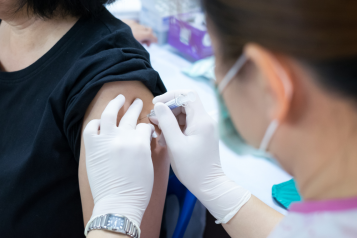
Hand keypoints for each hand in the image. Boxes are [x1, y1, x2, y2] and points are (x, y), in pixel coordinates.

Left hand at [83, 95, 154, 228]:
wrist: (118, 203)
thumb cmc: (138, 189)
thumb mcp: (149, 165)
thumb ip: (146, 146)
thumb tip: (144, 137)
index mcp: (140, 142)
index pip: (144, 126)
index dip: (147, 126)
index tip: (146, 128)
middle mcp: (124, 137)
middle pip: (131, 116)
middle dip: (135, 107)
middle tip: (137, 102)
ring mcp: (106, 140)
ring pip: (110, 113)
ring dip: (115, 103)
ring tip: (120, 98)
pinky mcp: (93, 147)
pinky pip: (91, 128)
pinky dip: (95, 122)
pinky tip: (99, 121)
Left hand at [122, 19, 157, 45]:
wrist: (109, 33)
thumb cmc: (121, 43)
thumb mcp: (133, 47)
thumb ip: (140, 47)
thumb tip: (145, 48)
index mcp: (140, 34)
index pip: (152, 35)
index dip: (155, 40)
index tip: (155, 43)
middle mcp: (138, 27)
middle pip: (149, 29)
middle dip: (149, 36)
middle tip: (146, 43)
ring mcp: (132, 23)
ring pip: (142, 26)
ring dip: (143, 32)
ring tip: (138, 39)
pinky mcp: (126, 21)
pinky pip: (135, 24)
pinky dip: (136, 29)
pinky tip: (131, 34)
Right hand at [150, 90, 250, 223]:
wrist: (209, 185)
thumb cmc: (192, 168)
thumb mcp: (175, 145)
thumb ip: (166, 123)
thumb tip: (159, 106)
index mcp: (201, 120)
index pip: (187, 95)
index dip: (171, 96)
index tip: (156, 104)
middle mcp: (205, 121)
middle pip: (184, 104)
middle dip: (168, 110)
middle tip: (154, 121)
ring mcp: (204, 128)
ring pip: (184, 115)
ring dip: (169, 121)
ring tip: (159, 135)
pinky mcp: (201, 135)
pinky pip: (186, 125)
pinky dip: (174, 129)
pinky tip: (165, 141)